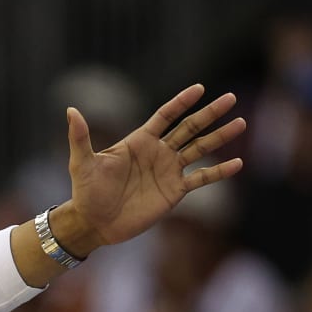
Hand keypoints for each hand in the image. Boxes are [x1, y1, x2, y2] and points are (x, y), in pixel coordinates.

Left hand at [59, 84, 245, 254]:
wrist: (93, 223)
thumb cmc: (85, 191)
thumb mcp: (81, 162)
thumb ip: (80, 137)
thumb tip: (70, 110)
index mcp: (139, 141)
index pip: (165, 116)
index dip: (181, 102)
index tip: (199, 88)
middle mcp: (158, 152)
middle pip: (189, 128)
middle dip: (210, 114)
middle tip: (231, 98)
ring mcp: (169, 171)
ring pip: (200, 149)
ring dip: (220, 137)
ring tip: (241, 123)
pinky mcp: (175, 191)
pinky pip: (201, 179)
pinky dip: (219, 172)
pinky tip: (237, 164)